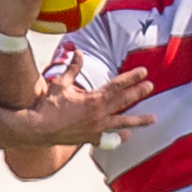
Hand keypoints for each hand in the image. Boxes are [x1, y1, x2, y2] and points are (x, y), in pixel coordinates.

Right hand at [21, 51, 152, 146]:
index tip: (143, 72)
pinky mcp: (91, 139)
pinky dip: (119, 137)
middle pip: (124, 102)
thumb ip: (73, 68)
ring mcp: (97, 129)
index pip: (117, 86)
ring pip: (122, 123)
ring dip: (139, 120)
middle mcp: (98, 115)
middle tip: (151, 86)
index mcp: (93, 99)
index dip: (132, 78)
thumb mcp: (61, 83)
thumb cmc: (48, 106)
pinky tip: (127, 135)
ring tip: (153, 118)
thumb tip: (78, 52)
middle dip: (139, 93)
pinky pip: (109, 139)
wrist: (38, 129)